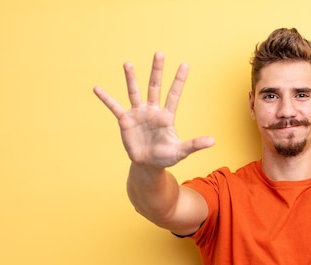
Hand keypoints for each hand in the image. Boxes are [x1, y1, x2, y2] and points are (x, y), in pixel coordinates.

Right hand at [93, 52, 214, 168]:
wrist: (147, 164)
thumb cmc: (166, 157)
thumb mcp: (181, 151)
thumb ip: (195, 144)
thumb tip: (213, 141)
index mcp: (166, 116)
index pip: (174, 94)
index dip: (179, 80)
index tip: (185, 64)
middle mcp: (152, 110)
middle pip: (155, 86)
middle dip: (157, 70)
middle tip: (159, 53)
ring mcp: (138, 114)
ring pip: (134, 92)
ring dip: (131, 78)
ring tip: (127, 64)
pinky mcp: (125, 120)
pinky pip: (114, 107)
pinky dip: (106, 98)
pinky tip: (97, 88)